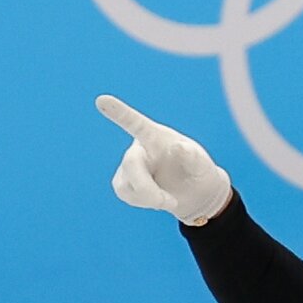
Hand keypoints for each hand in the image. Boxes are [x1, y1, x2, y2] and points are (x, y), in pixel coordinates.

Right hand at [96, 94, 231, 225]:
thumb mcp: (201, 163)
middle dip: (146, 187)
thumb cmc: (197, 171)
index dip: (119, 113)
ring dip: (150, 198)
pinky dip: (144, 202)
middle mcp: (140, 147)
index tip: (102, 99)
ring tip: (170, 200)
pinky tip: (158, 199)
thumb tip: (177, 147)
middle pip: (131, 163)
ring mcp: (129, 165)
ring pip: (127, 183)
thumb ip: (192, 156)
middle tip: (166, 203)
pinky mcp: (124, 182)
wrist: (195, 193)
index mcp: (157, 136)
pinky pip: (127, 193)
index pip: (136, 123)